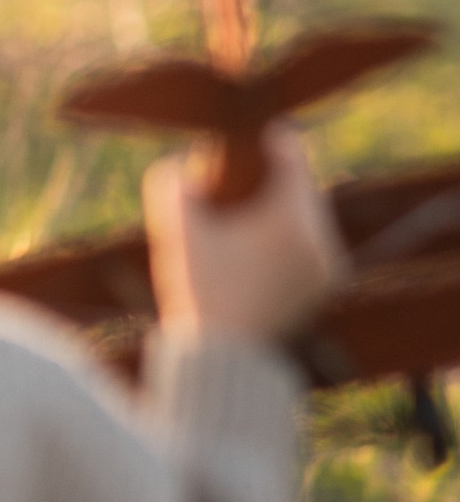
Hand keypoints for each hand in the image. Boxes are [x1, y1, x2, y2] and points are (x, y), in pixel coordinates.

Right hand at [143, 125, 342, 344]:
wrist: (224, 360)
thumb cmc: (198, 293)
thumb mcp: (176, 232)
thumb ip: (173, 185)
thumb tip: (182, 168)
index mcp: (292, 219)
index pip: (290, 152)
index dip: (260, 141)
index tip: (234, 146)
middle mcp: (322, 238)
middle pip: (298, 183)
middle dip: (264, 180)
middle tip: (227, 188)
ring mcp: (328, 265)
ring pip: (304, 213)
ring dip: (275, 209)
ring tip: (237, 222)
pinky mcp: (324, 286)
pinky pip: (308, 243)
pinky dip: (284, 238)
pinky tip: (251, 249)